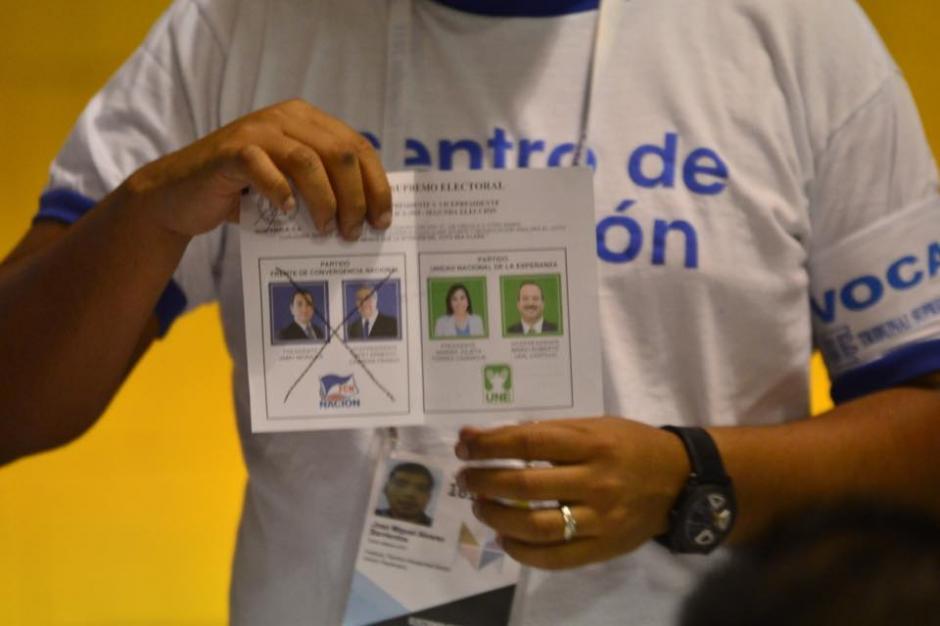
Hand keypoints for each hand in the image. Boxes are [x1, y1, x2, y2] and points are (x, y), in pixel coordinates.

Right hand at [126, 99, 390, 239]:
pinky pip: (263, 167)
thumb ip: (324, 188)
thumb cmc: (244, 195)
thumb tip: (367, 219)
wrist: (181, 197)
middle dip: (355, 198)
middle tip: (352, 232)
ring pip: (309, 161)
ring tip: (326, 229)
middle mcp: (286, 117)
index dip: (376, 185)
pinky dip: (280, 192)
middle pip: (341, 153)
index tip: (382, 220)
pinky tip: (287, 212)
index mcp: (308, 121)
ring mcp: (257, 130)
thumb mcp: (292, 187)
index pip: (358, 147)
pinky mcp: (230, 150)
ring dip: (325, 200)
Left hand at [455, 417, 689, 568]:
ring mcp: (600, 519)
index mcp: (592, 443)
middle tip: (465, 476)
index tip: (465, 445)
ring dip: (497, 518)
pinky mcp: (603, 548)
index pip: (529, 443)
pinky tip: (505, 539)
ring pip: (536, 526)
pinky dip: (522, 552)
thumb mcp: (593, 426)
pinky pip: (555, 558)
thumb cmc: (629, 445)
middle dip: (485, 481)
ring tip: (479, 506)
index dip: (490, 444)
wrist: (680, 480)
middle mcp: (596, 481)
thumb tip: (480, 435)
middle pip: (526, 485)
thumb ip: (542, 432)